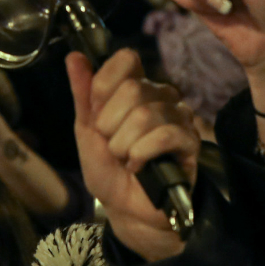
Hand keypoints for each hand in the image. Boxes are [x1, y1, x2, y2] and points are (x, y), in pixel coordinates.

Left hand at [68, 49, 197, 262]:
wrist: (125, 209)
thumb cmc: (108, 168)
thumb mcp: (86, 131)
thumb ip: (82, 94)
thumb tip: (74, 56)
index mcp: (137, 86)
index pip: (126, 60)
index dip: (104, 88)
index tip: (98, 116)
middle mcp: (161, 95)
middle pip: (132, 89)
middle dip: (110, 125)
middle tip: (113, 146)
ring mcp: (179, 117)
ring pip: (145, 115)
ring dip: (124, 145)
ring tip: (126, 159)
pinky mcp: (190, 141)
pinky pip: (165, 135)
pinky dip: (142, 154)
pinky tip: (139, 166)